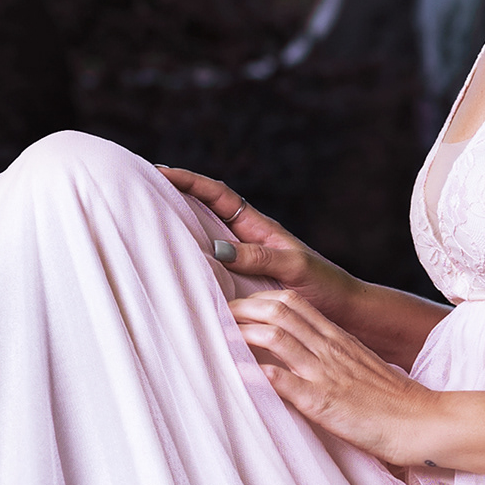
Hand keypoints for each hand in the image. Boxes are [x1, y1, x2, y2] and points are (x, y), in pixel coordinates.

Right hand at [156, 164, 364, 329]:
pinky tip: (172, 270)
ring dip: (177, 228)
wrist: (345, 312)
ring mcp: (244, 260)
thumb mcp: (292, 268)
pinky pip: (210, 267)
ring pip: (203, 237)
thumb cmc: (324, 288)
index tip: (159, 172)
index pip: (217, 195)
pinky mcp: (244, 283)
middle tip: (138, 189)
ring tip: (143, 222)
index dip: (189, 182)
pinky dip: (190, 262)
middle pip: (204, 209)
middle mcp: (248, 239)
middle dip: (174, 196)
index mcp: (259, 227)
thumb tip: (216, 249)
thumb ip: (258, 257)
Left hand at [227, 287, 441, 468]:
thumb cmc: (393, 401)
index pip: (293, 302)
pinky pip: (284, 382)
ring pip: (277, 338)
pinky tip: (236, 372)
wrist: (422, 423)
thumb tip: (303, 354)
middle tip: (216, 316)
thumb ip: (333, 356)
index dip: (258, 298)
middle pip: (279, 311)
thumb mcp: (360, 367)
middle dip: (242, 309)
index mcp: (338, 339)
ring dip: (242, 334)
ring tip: (217, 337)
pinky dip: (257, 374)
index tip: (235, 304)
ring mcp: (325, 375)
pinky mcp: (324, 404)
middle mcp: (329, 350)